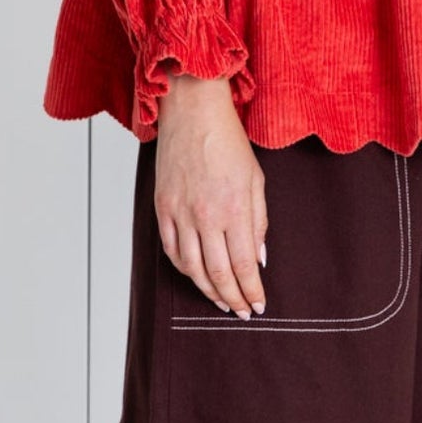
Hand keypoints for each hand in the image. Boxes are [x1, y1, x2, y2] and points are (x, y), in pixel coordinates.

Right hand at [153, 73, 268, 317]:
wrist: (193, 111)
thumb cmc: (228, 140)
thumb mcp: (256, 178)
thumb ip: (259, 221)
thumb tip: (259, 258)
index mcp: (234, 207)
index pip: (244, 265)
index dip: (251, 291)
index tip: (258, 305)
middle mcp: (205, 215)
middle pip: (219, 273)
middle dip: (233, 298)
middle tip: (241, 312)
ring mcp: (180, 212)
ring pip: (192, 268)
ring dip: (208, 290)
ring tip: (221, 300)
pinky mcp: (162, 207)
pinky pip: (170, 250)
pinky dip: (183, 269)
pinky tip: (196, 275)